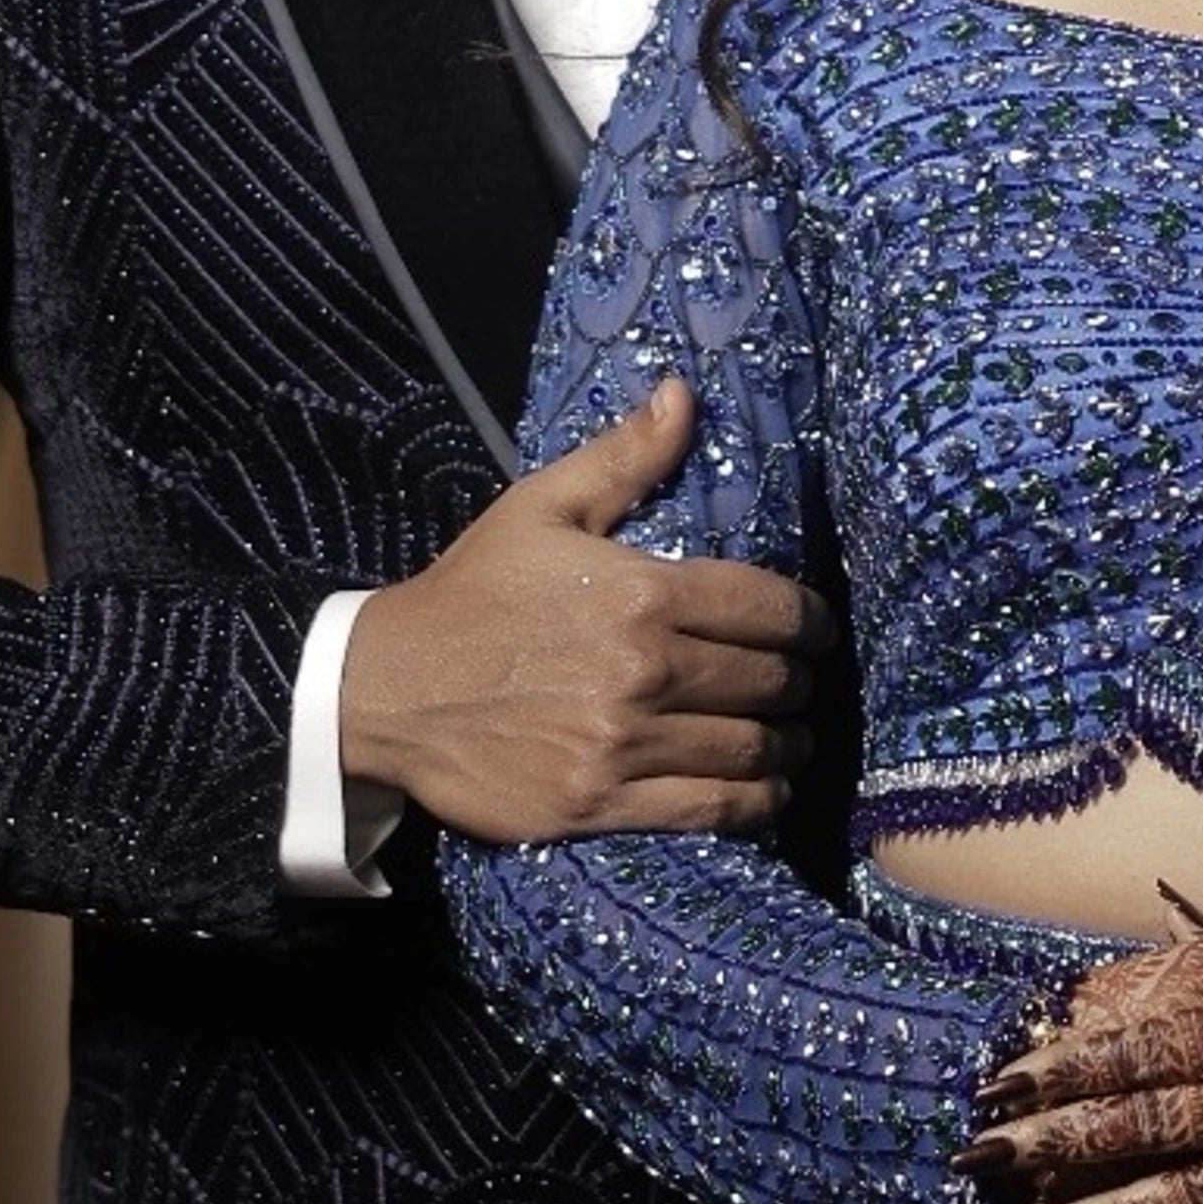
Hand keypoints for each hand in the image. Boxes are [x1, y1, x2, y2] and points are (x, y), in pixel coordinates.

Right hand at [338, 380, 832, 843]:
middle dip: (800, 682)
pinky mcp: (600, 805)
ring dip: (788, 745)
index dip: (810, 621)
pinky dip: (754, 802)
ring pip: (751, 750)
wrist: (386, 689)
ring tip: (792, 738)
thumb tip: (683, 394)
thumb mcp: (542, 506)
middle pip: (770, 682)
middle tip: (802, 684)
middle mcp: (644, 671)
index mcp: (641, 594)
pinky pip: (711, 810)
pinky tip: (763, 790)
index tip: (817, 630)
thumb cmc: (472, 593)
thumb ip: (625, 456)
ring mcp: (623, 745)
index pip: (771, 608)